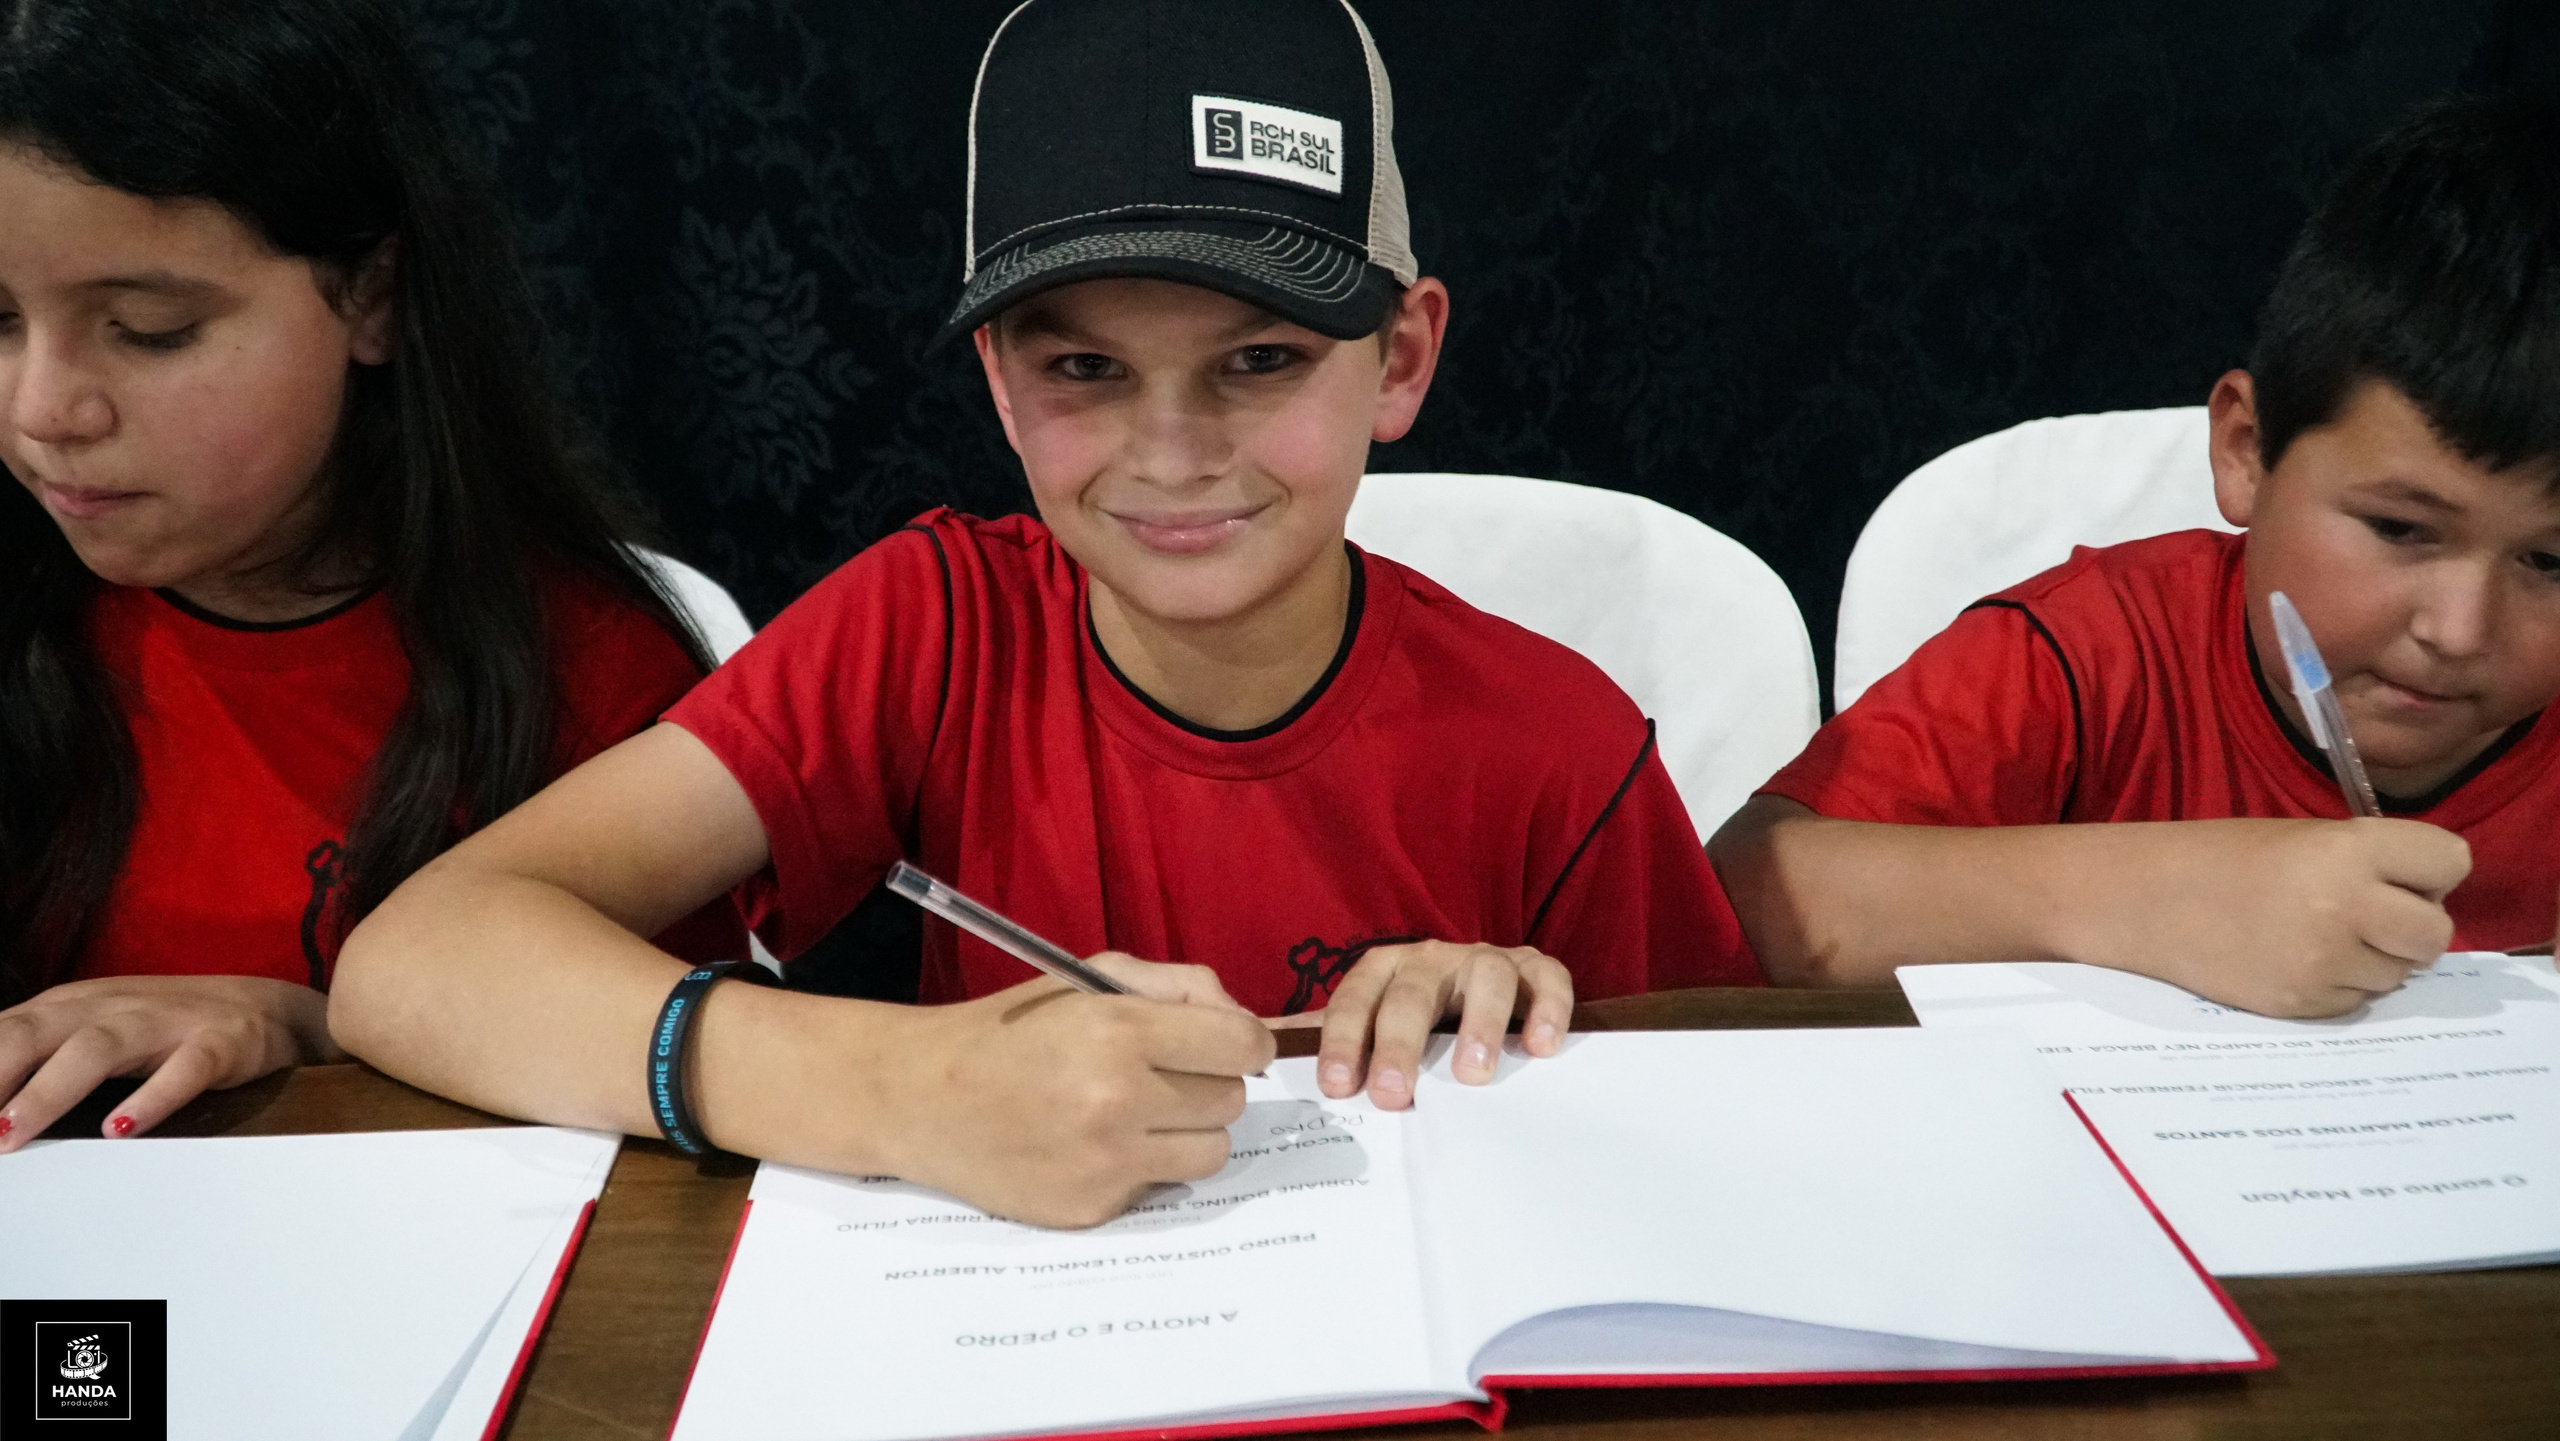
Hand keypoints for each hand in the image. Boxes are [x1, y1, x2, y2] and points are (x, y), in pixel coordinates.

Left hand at [0, 975, 343, 1150]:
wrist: (266, 1009)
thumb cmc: (161, 1031)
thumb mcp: (87, 1035)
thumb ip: (33, 1061)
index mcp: (68, 1007)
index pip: (0, 1034)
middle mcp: (108, 1008)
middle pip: (32, 1032)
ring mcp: (165, 1022)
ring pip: (95, 1048)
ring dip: (47, 1091)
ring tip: (11, 1132)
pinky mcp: (219, 1042)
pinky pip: (184, 1069)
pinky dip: (150, 1098)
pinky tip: (120, 1130)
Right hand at [801, 965, 1275, 1228]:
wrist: (922, 1097)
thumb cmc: (1010, 1031)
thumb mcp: (1089, 979)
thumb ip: (1177, 987)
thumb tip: (1241, 1019)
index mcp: (1121, 1030)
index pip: (1243, 1046)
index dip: (1241, 1043)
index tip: (1224, 1046)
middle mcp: (1118, 1099)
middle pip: (1231, 1102)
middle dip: (1206, 1085)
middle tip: (1159, 1077)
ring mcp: (1106, 1161)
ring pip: (1211, 1153)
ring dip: (1187, 1133)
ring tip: (1136, 1115)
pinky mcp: (1092, 1208)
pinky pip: (1159, 1187)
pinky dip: (1140, 1168)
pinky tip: (1091, 1146)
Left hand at [1307, 941, 1571, 1109]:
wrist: (1470, 992)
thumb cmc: (1407, 1023)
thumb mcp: (1362, 1028)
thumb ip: (1317, 1040)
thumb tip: (1255, 1056)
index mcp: (1381, 970)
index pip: (1355, 998)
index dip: (1344, 1041)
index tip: (1339, 1086)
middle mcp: (1430, 958)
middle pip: (1413, 992)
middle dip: (1401, 1043)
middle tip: (1396, 1094)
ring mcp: (1482, 960)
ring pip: (1484, 974)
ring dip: (1478, 1022)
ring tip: (1473, 1074)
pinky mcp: (1531, 970)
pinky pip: (1545, 976)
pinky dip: (1548, 1005)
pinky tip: (1542, 1046)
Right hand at [2089, 817, 2470, 1017]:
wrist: (2145, 900)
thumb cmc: (2226, 860)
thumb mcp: (2306, 838)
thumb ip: (2373, 866)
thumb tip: (2425, 908)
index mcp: (2349, 849)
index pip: (2452, 862)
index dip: (2428, 873)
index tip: (2397, 876)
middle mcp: (2346, 906)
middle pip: (2435, 935)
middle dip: (2412, 929)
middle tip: (2370, 917)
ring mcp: (2324, 961)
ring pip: (2397, 975)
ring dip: (2372, 960)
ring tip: (2316, 936)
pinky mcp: (2302, 1002)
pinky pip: (2354, 1001)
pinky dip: (2335, 985)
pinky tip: (2291, 960)